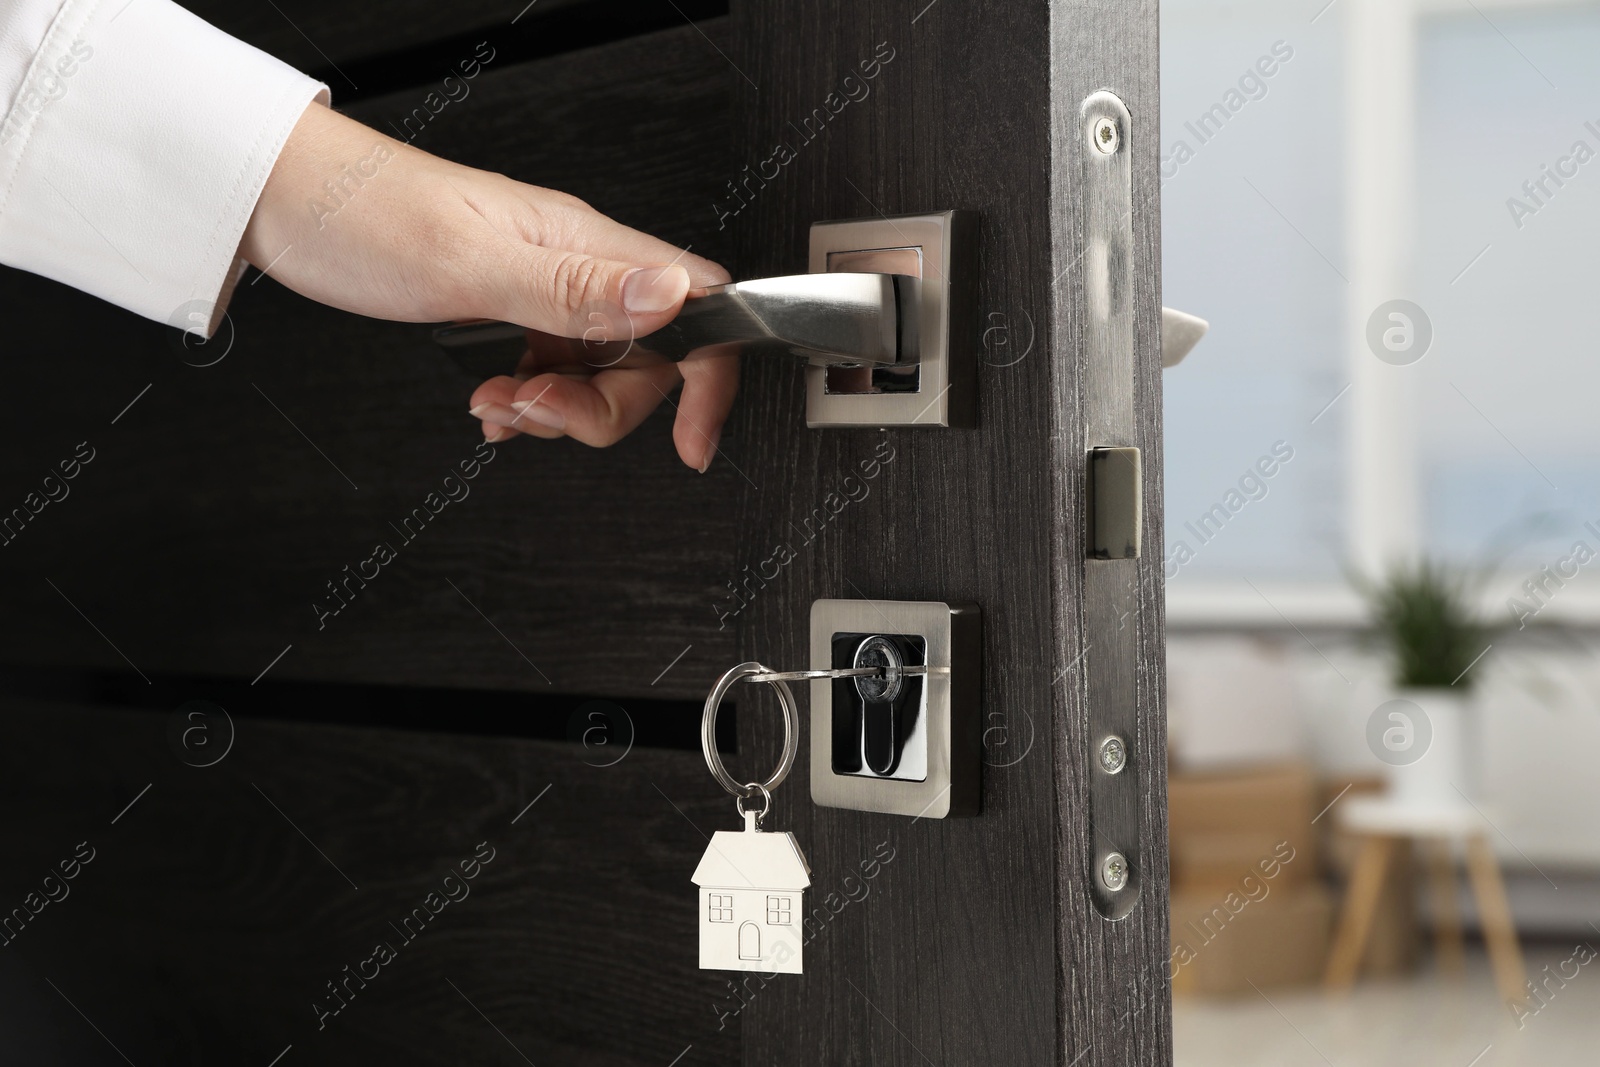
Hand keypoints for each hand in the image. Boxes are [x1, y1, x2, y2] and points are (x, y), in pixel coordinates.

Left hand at [241, 101, 735, 470]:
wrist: (285, 199)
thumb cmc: (362, 213)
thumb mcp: (468, 265)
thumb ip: (575, 289)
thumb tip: (673, 296)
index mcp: (585, 243)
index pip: (696, 305)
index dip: (708, 376)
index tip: (690, 441)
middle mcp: (577, 265)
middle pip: (647, 361)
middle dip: (599, 411)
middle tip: (531, 412)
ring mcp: (544, 290)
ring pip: (597, 376)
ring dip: (553, 412)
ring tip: (491, 403)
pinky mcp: (510, 311)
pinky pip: (551, 374)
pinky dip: (526, 406)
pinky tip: (486, 403)